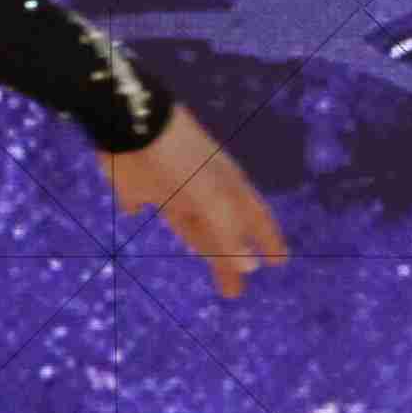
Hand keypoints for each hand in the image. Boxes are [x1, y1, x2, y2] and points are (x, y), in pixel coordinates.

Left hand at [102, 102, 287, 299]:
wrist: (132, 119)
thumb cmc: (178, 160)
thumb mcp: (209, 199)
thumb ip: (228, 234)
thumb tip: (251, 268)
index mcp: (225, 187)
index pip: (252, 218)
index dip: (266, 240)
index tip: (279, 262)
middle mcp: (201, 188)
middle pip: (219, 230)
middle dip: (228, 260)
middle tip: (232, 293)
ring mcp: (168, 185)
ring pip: (187, 223)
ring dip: (197, 246)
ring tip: (193, 265)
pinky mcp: (134, 183)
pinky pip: (138, 199)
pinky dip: (136, 207)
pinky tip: (134, 214)